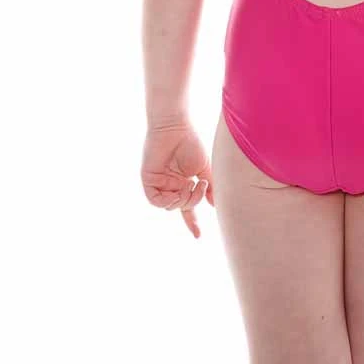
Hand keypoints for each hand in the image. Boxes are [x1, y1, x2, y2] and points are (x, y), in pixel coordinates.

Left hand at [141, 119, 214, 238]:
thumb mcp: (205, 168)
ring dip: (182, 200)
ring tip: (191, 184)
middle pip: (181, 206)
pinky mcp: (148, 180)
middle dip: (193, 201)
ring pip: (169, 206)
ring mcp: (159, 183)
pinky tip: (178, 191)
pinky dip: (167, 200)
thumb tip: (215, 205)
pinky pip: (155, 200)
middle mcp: (171, 185)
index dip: (192, 222)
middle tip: (201, 186)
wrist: (176, 127)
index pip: (187, 207)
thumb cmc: (191, 143)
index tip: (198, 237)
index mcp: (183, 183)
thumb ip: (210, 188)